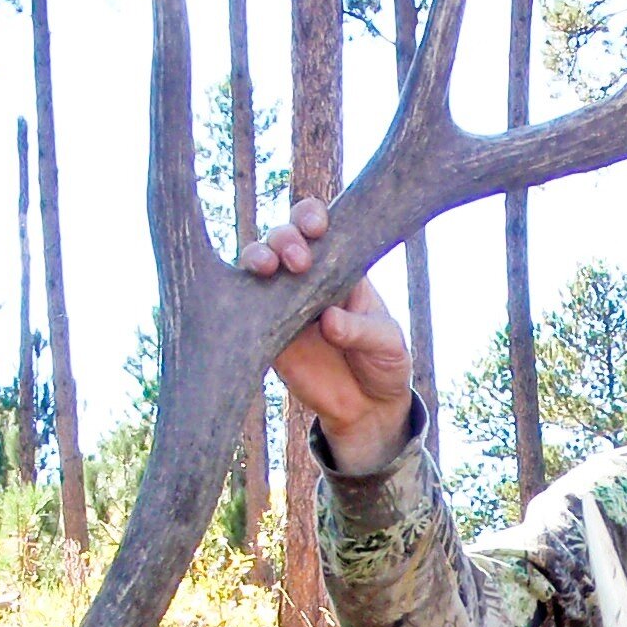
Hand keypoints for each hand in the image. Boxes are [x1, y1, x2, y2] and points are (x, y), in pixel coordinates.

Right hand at [251, 199, 413, 475]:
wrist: (367, 409)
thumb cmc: (383, 363)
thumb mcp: (386, 343)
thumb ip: (361, 330)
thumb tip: (328, 321)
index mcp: (341, 266)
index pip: (320, 228)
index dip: (311, 217)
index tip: (316, 229)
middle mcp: (308, 277)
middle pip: (282, 237)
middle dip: (284, 238)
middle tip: (299, 261)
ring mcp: (283, 302)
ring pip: (257, 264)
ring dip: (258, 257)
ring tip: (268, 269)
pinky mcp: (266, 332)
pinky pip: (245, 309)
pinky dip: (241, 299)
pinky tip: (246, 300)